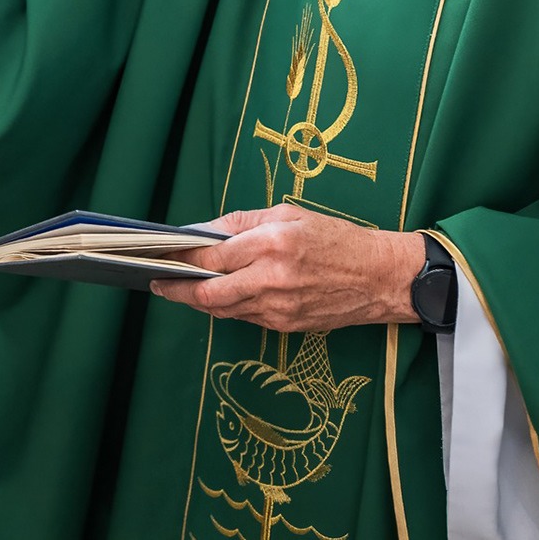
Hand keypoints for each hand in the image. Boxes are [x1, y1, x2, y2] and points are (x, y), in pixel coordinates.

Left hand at [149, 203, 421, 333]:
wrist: (380, 277)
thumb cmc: (336, 238)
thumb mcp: (289, 214)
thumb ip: (242, 223)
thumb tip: (204, 233)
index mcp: (273, 244)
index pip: (212, 256)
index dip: (181, 257)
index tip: (160, 253)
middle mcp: (273, 279)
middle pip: (208, 293)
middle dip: (176, 288)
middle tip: (157, 280)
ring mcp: (279, 308)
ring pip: (222, 309)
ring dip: (198, 300)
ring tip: (179, 287)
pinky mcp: (286, 325)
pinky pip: (244, 317)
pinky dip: (225, 306)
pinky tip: (215, 295)